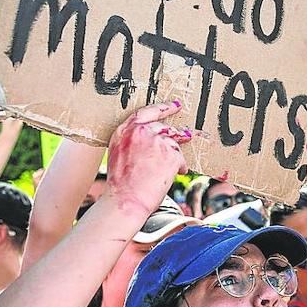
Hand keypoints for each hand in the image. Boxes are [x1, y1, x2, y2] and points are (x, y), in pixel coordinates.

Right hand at [104, 101, 192, 219]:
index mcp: (123, 131)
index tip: (173, 105)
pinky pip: (180, 157)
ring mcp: (156, 141)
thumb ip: (133, 142)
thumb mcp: (119, 155)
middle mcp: (139, 132)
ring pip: (173, 143)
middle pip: (163, 127)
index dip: (162, 108)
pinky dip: (180, 167)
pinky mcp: (170, 154)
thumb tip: (152, 138)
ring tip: (175, 166)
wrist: (125, 201)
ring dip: (176, 155)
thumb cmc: (121, 185)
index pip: (145, 113)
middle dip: (176, 132)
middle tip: (187, 134)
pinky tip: (176, 174)